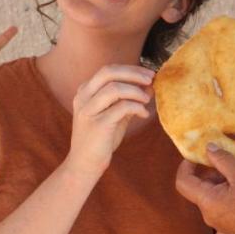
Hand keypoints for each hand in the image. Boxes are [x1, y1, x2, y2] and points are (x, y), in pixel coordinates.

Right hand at [64, 64, 154, 178]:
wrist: (85, 164)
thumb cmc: (101, 139)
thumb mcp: (116, 115)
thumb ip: (129, 100)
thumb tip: (150, 86)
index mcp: (85, 91)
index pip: (108, 70)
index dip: (131, 69)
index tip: (148, 74)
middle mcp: (83, 97)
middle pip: (108, 72)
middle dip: (133, 73)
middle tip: (150, 79)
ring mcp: (88, 110)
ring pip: (114, 88)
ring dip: (136, 91)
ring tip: (146, 100)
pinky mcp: (97, 125)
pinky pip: (121, 108)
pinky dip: (137, 107)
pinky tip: (144, 114)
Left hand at [177, 147, 234, 233]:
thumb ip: (222, 159)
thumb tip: (208, 147)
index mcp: (207, 202)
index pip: (183, 181)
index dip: (186, 165)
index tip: (198, 153)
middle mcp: (208, 214)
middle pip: (198, 187)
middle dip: (208, 170)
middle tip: (224, 156)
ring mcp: (218, 221)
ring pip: (211, 194)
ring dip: (221, 179)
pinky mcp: (229, 225)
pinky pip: (221, 203)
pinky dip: (228, 190)